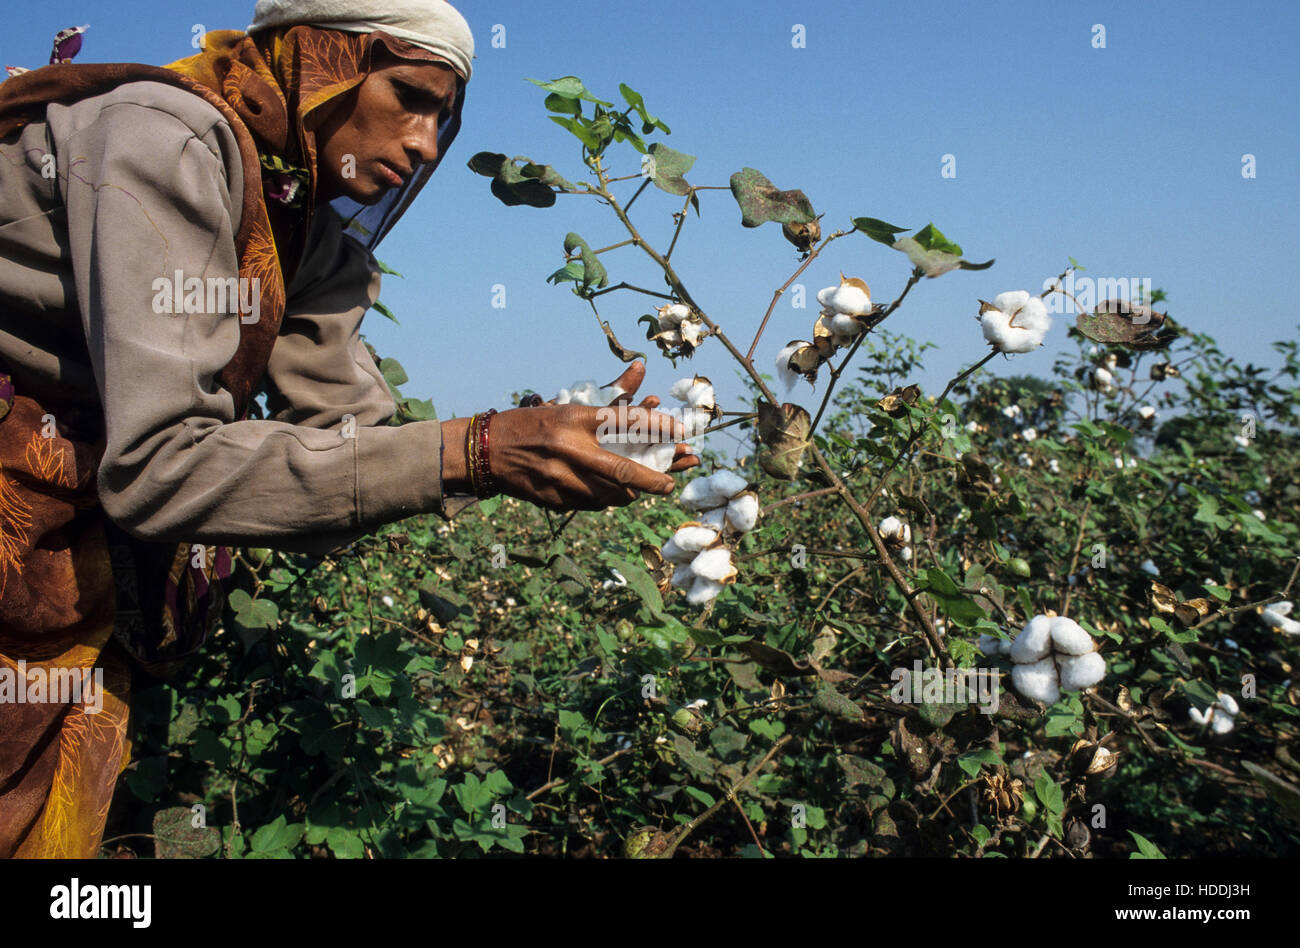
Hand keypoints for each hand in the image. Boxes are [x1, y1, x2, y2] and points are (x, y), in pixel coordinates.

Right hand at [444, 362, 699, 510]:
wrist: (487, 451)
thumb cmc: (534, 424)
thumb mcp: (568, 406)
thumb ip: (609, 395)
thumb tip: (642, 368)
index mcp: (574, 419)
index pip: (624, 419)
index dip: (657, 425)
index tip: (680, 431)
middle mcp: (569, 448)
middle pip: (622, 469)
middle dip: (653, 479)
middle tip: (669, 483)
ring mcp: (560, 477)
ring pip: (610, 493)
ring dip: (631, 493)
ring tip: (642, 488)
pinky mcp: (554, 499)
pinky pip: (591, 504)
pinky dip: (606, 499)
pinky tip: (612, 494)